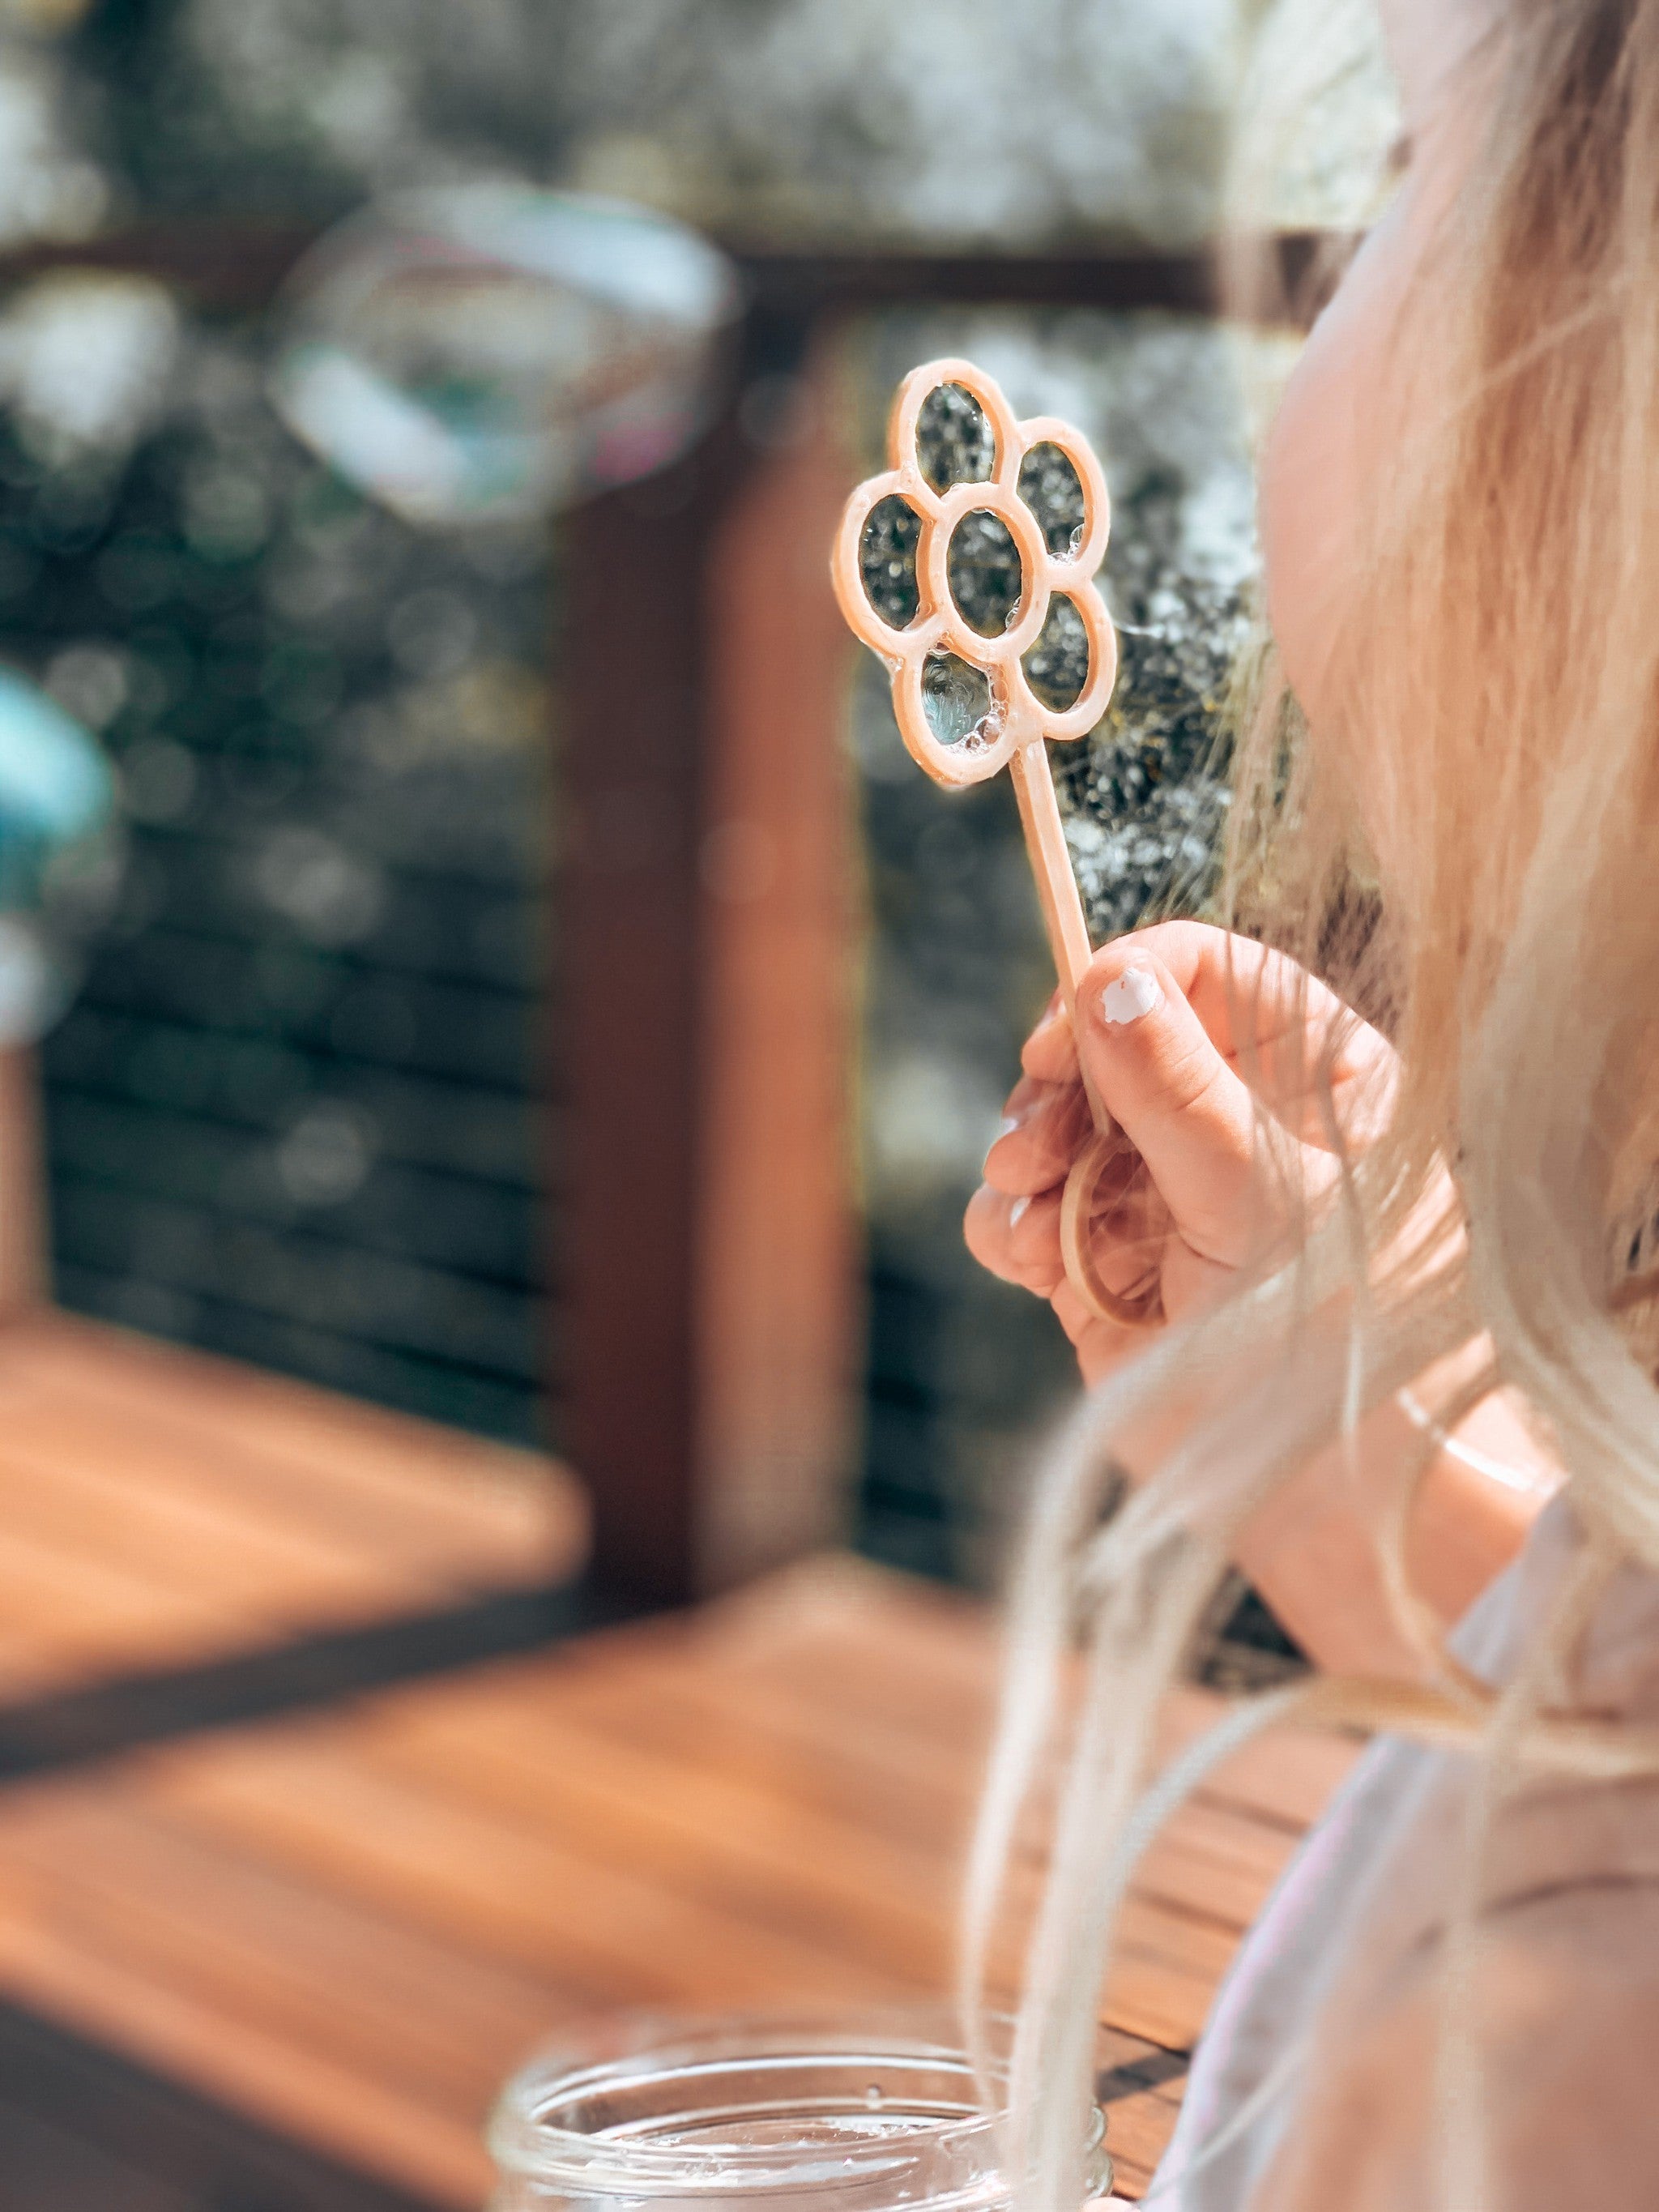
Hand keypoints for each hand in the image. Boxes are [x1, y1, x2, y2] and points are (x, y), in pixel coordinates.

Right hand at [965, 921, 1396, 1384]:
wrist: (1319, 1492)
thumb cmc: (1333, 1334)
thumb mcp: (1261, 1192)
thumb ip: (1178, 1085)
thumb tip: (1105, 979)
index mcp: (1312, 1076)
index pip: (1207, 971)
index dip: (1127, 980)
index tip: (1068, 1029)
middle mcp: (1234, 1122)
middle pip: (1108, 1037)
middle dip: (1056, 1078)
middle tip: (1039, 1130)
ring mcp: (1162, 1193)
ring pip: (1053, 1123)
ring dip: (1022, 1154)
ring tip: (1030, 1200)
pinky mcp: (1101, 1265)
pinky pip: (1022, 1212)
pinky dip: (1008, 1226)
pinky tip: (1031, 1261)